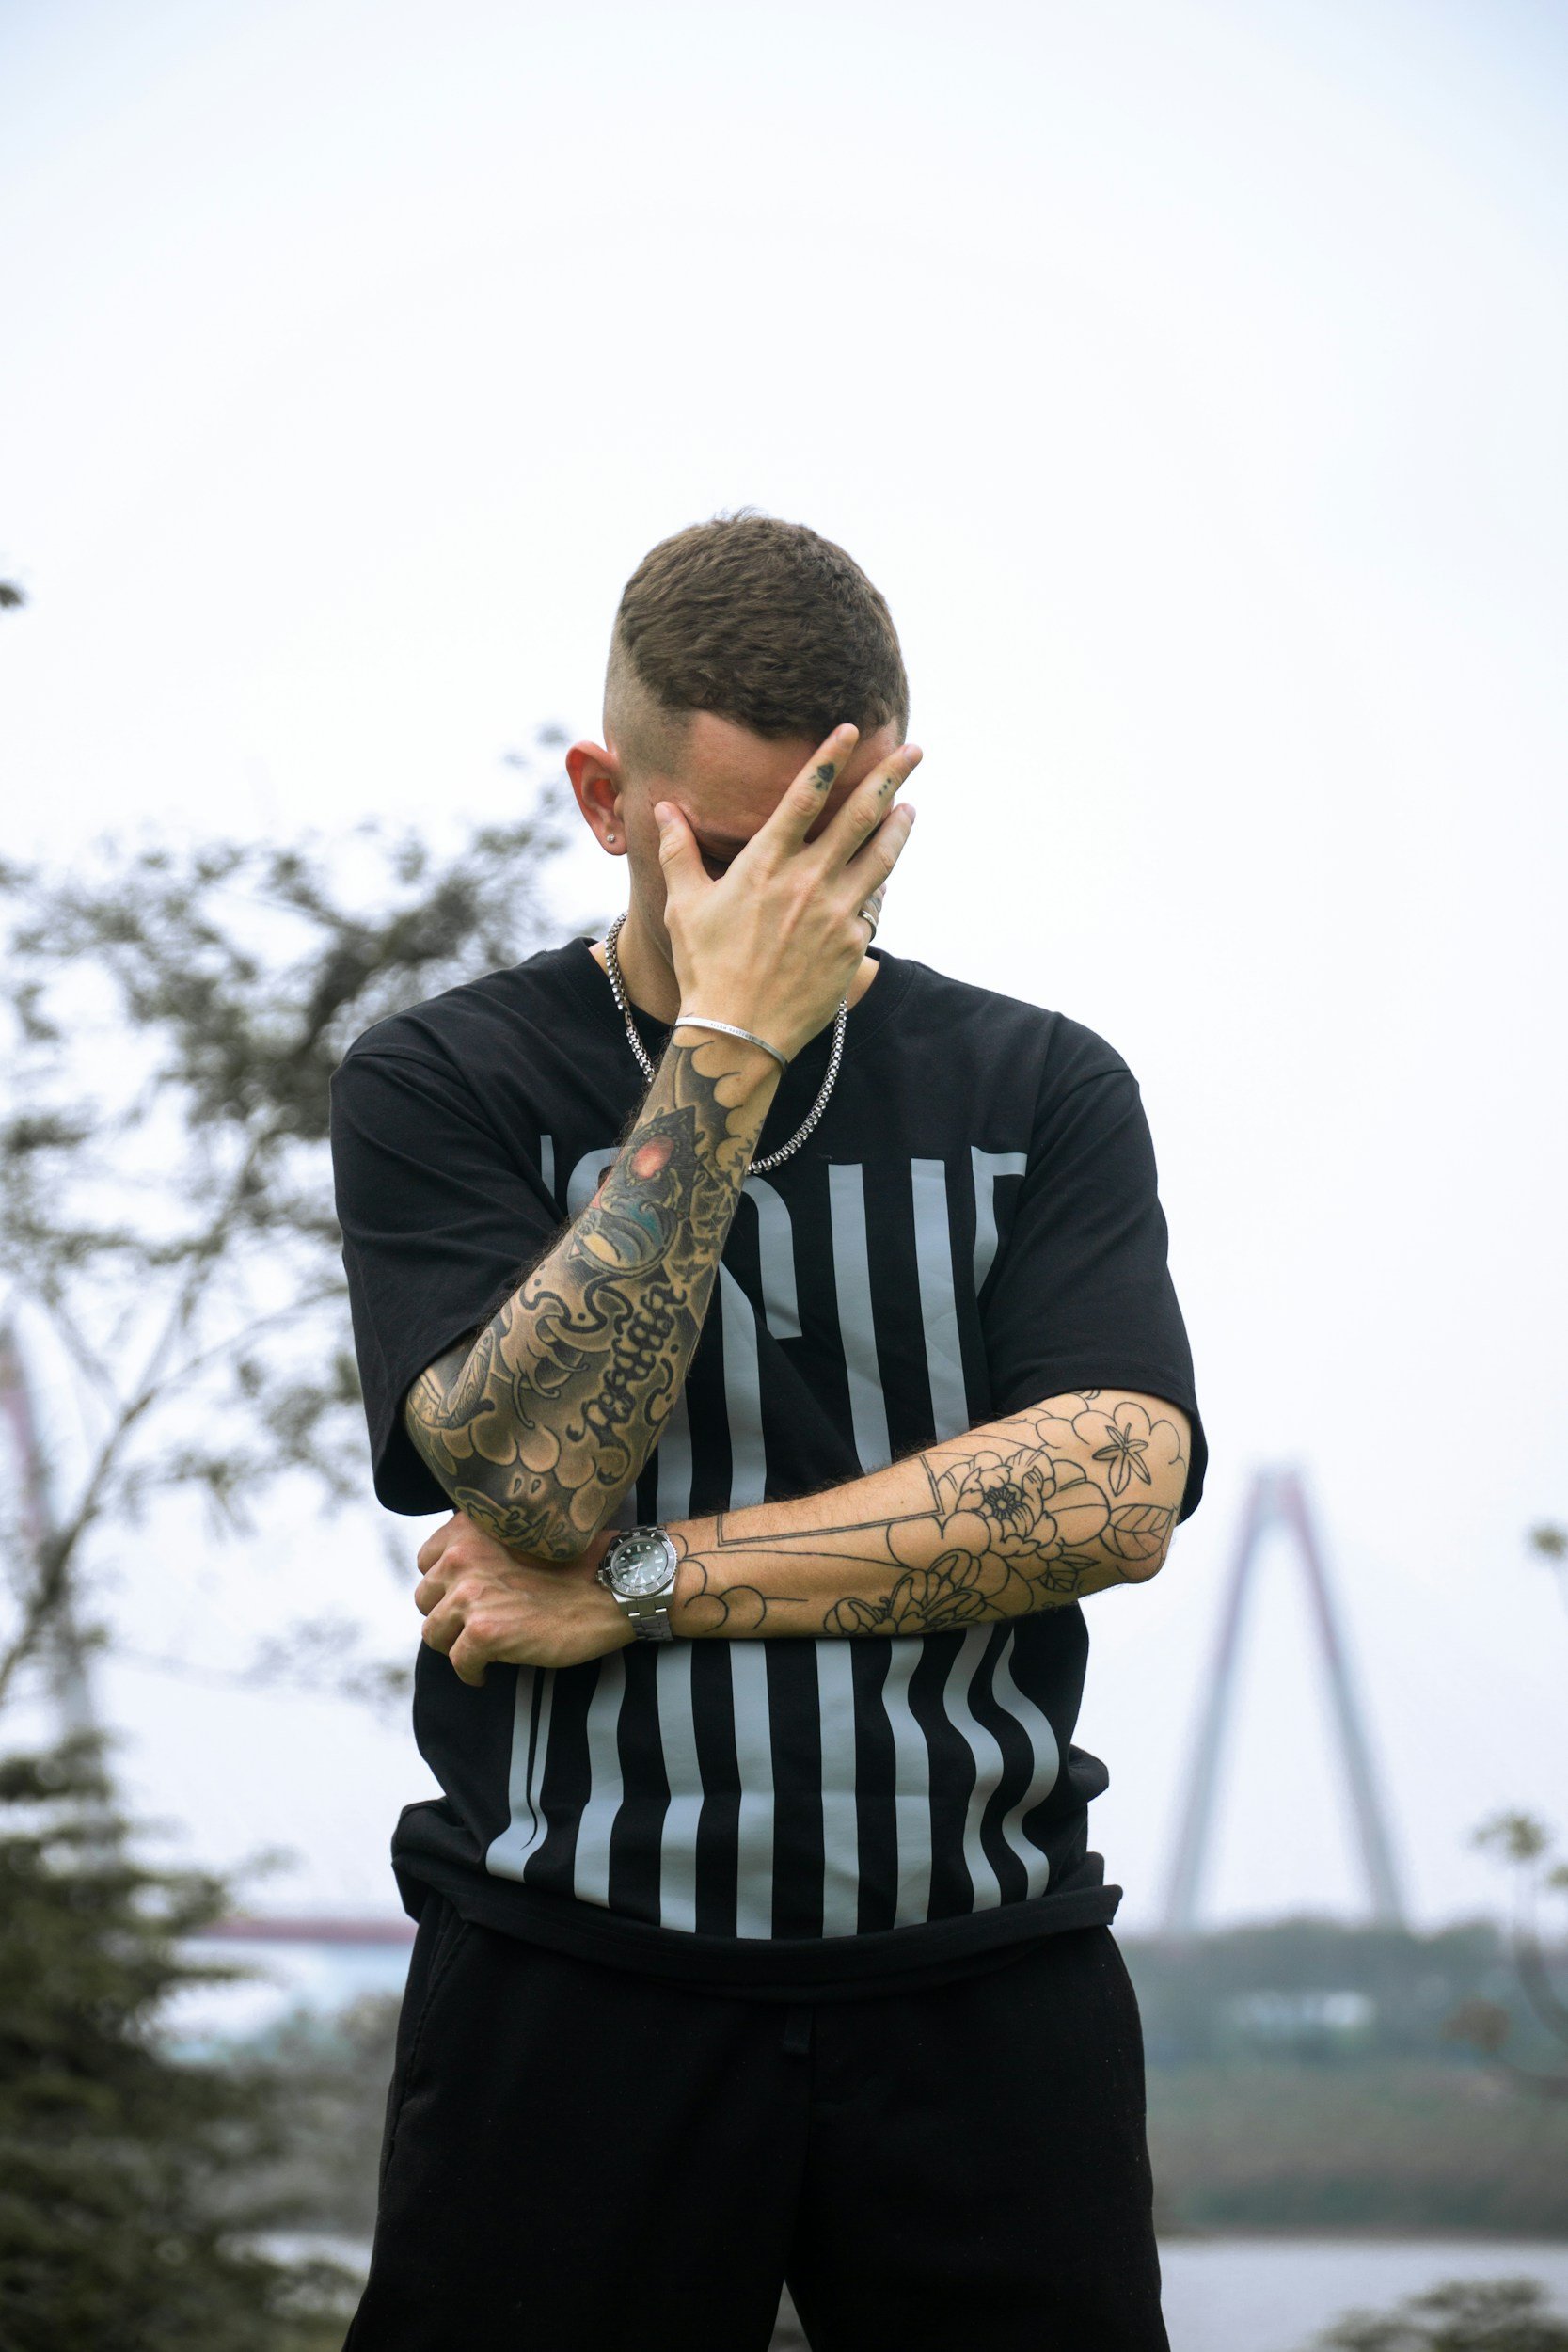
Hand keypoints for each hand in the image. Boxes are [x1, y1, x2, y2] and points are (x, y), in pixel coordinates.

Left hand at [414, 1514, 631, 1684]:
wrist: (612, 1588)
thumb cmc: (578, 1564)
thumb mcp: (524, 1535)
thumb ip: (486, 1545)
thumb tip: (457, 1571)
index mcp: (470, 1529)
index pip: (426, 1561)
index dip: (444, 1582)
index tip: (464, 1594)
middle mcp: (462, 1557)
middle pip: (424, 1599)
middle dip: (447, 1615)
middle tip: (474, 1625)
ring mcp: (470, 1595)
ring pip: (433, 1633)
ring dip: (455, 1644)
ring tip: (479, 1650)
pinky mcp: (484, 1632)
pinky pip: (457, 1662)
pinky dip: (471, 1672)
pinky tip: (488, 1672)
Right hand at [654, 724, 919, 1061]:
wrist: (738, 1032)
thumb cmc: (705, 967)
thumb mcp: (684, 904)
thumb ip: (677, 850)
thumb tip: (664, 808)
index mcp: (765, 863)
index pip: (806, 795)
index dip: (831, 758)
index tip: (852, 731)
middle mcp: (807, 880)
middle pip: (859, 815)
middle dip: (889, 777)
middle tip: (913, 751)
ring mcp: (836, 912)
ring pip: (880, 857)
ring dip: (898, 827)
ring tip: (909, 807)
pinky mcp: (853, 944)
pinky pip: (871, 906)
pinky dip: (876, 887)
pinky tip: (880, 877)